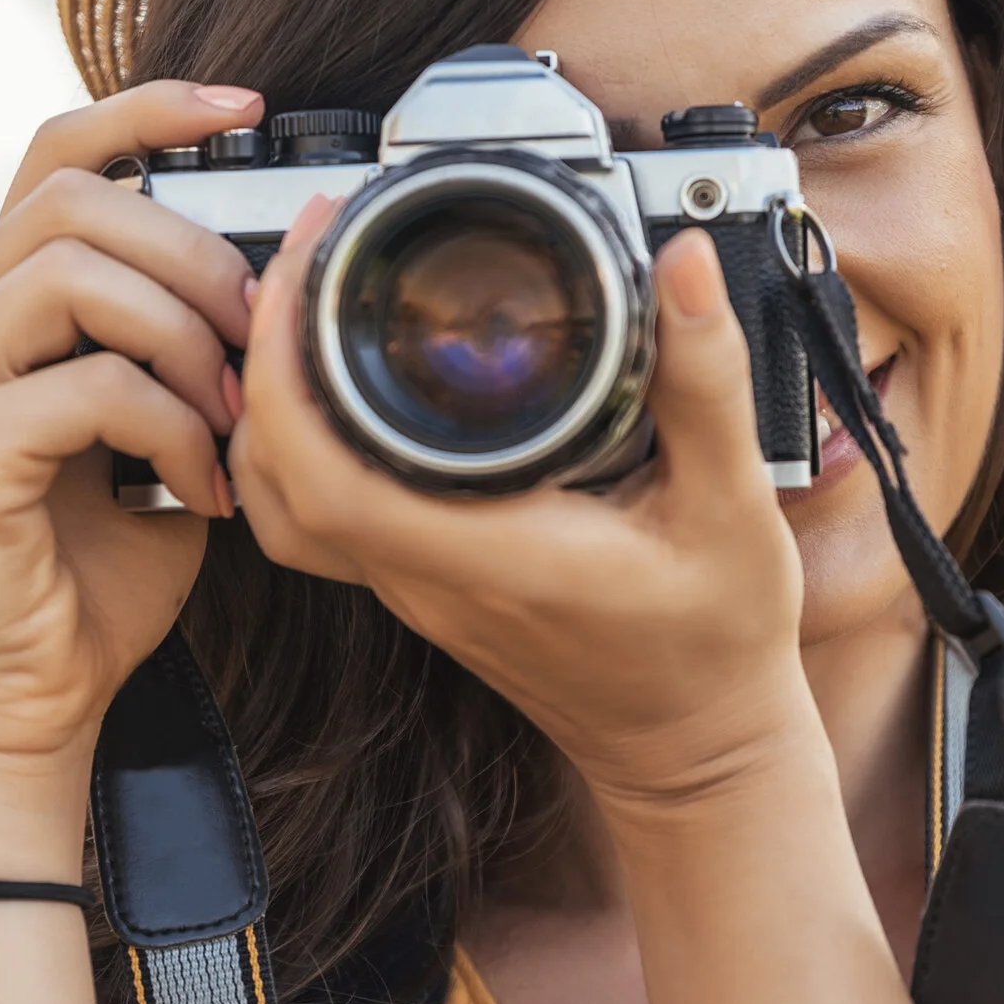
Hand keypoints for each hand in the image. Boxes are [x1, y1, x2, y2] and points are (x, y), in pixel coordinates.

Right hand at [0, 81, 262, 865]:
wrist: (22, 712)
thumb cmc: (91, 582)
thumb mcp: (152, 435)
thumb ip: (174, 346)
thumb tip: (265, 266)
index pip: (50, 159)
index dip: (147, 111)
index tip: (245, 109)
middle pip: (73, 199)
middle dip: (193, 253)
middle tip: (256, 339)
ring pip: (77, 271)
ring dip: (189, 338)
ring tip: (231, 421)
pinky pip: (92, 382)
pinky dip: (175, 426)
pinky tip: (204, 488)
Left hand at [227, 194, 814, 815]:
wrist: (696, 751)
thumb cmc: (715, 644)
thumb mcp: (734, 508)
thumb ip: (707, 384)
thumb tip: (685, 268)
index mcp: (486, 556)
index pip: (328, 475)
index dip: (287, 370)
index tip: (303, 270)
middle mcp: (426, 576)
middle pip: (280, 475)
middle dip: (269, 351)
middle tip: (309, 252)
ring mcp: (412, 587)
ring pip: (283, 499)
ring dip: (271, 399)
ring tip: (307, 302)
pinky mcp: (419, 584)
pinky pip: (318, 512)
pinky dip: (297, 444)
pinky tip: (331, 387)